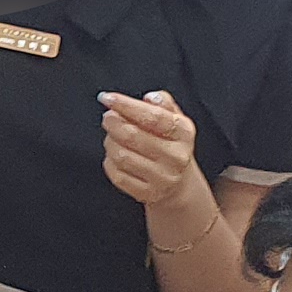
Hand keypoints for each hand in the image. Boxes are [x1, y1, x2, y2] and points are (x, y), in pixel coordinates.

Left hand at [99, 90, 208, 224]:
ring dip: (110, 142)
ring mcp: (163, 178)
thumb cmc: (170, 143)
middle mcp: (176, 156)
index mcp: (183, 132)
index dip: (126, 105)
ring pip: (122, 156)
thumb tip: (150, 98)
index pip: (153, 116)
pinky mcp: (148, 193)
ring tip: (112, 136)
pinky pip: (118, 175)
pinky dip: (110, 162)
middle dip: (113, 123)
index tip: (107, 98)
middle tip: (108, 117)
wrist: (179, 183)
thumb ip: (162, 102)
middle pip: (133, 136)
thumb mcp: (174, 119)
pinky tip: (114, 156)